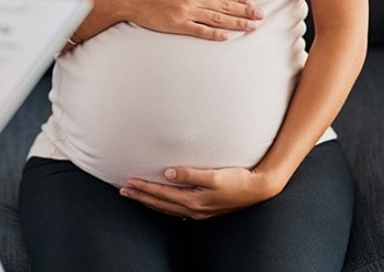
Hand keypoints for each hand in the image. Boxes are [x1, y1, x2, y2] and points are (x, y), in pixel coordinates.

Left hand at [119, 166, 283, 219]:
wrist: (259, 189)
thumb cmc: (238, 180)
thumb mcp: (215, 175)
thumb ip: (191, 174)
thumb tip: (168, 172)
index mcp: (194, 201)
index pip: (162, 195)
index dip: (144, 188)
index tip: (129, 182)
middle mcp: (193, 209)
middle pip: (160, 203)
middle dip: (141, 196)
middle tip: (124, 190)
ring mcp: (198, 212)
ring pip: (166, 208)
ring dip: (149, 201)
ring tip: (134, 195)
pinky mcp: (203, 209)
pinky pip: (175, 209)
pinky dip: (162, 205)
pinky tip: (158, 201)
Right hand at [120, 0, 264, 40]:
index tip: (254, 4)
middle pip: (224, 7)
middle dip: (244, 12)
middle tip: (261, 17)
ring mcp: (185, 13)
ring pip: (216, 19)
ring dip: (235, 24)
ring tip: (251, 27)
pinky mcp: (176, 25)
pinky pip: (199, 31)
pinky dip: (213, 34)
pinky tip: (226, 36)